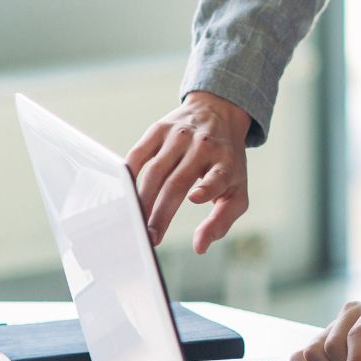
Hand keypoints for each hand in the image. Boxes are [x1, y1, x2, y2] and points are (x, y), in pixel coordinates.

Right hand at [126, 91, 252, 254]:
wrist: (219, 113)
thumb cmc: (226, 163)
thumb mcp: (237, 190)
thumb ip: (221, 221)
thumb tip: (199, 248)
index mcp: (226, 163)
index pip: (217, 177)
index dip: (207, 188)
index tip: (194, 199)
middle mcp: (203, 147)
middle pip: (177, 183)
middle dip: (161, 213)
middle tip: (150, 238)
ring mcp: (179, 136)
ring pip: (155, 171)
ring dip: (143, 199)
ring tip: (136, 222)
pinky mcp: (159, 129)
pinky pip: (138, 153)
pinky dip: (129, 173)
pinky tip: (124, 193)